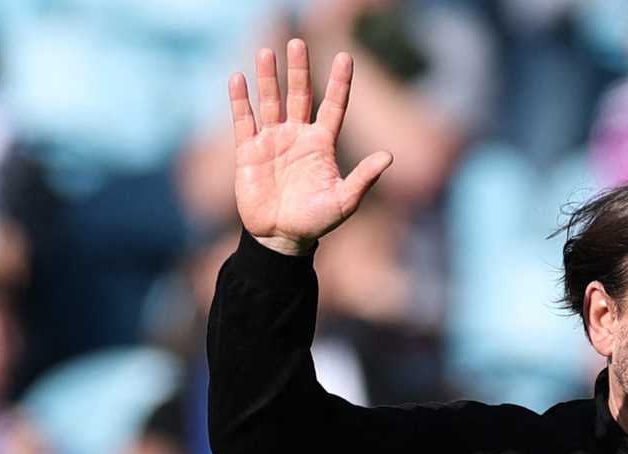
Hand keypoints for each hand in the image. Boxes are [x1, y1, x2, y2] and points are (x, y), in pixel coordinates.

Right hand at [228, 39, 392, 255]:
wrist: (282, 238)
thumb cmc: (316, 221)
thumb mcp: (345, 201)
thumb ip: (364, 178)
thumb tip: (389, 156)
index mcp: (322, 144)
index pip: (333, 105)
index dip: (339, 82)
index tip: (346, 56)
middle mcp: (298, 136)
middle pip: (300, 94)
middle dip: (299, 69)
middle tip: (298, 41)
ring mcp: (272, 140)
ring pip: (271, 101)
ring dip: (269, 77)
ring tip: (267, 51)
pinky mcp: (248, 151)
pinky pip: (243, 120)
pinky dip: (240, 101)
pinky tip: (239, 79)